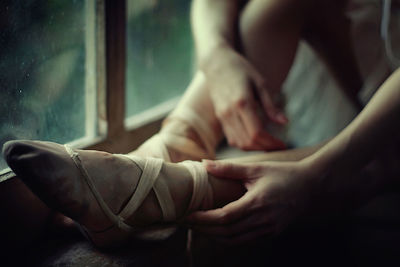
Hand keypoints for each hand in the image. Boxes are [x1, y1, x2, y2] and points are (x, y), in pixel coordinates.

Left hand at [185, 159, 314, 244]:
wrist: (312, 188)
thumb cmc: (284, 174)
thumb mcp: (257, 168)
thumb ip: (229, 168)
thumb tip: (204, 164)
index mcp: (257, 203)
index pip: (224, 217)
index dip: (203, 219)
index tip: (187, 215)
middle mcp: (262, 221)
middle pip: (226, 232)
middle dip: (203, 230)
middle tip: (185, 222)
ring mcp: (268, 230)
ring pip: (234, 240)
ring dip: (213, 236)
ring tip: (197, 227)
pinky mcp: (271, 234)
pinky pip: (244, 241)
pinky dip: (227, 238)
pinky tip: (217, 230)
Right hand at [202, 46, 287, 150]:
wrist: (216, 63)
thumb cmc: (241, 69)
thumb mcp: (260, 83)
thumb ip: (271, 106)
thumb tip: (285, 123)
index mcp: (242, 102)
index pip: (257, 132)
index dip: (271, 142)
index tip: (283, 144)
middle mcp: (229, 112)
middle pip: (247, 142)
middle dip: (265, 148)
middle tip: (278, 147)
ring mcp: (222, 116)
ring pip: (238, 143)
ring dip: (254, 149)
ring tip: (268, 145)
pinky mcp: (219, 118)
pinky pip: (231, 138)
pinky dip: (244, 144)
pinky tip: (256, 140)